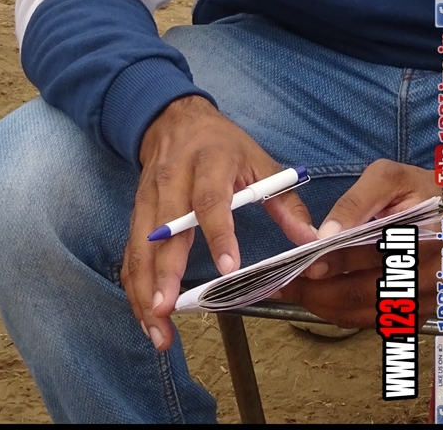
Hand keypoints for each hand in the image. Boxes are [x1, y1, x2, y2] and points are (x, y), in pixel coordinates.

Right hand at [121, 95, 315, 351]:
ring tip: (157, 325)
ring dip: (145, 288)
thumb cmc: (223, 144)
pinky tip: (146, 314)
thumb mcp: (259, 160)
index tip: (227, 269)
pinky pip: (131, 252)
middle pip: (166, 229)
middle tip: (168, 308)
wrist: (174, 119)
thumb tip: (311, 239)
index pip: (212, 200)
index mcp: (210, 162)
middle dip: (165, 271)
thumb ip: (285, 200)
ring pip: (142, 246)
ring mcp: (149, 197)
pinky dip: (135, 285)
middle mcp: (173, 179)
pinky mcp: (136, 212)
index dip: (219, 234)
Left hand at [275, 159, 442, 328]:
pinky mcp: (416, 311)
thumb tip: (325, 233)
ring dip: (325, 306)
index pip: (373, 256)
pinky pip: (372, 320)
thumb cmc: (417, 187)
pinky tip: (319, 299)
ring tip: (294, 292)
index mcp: (424, 237)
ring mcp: (424, 298)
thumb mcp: (387, 176)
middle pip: (366, 293)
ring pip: (366, 313)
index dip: (336, 262)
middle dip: (320, 291)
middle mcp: (428, 275)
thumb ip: (355, 202)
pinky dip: (342, 313)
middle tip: (285, 284)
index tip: (303, 263)